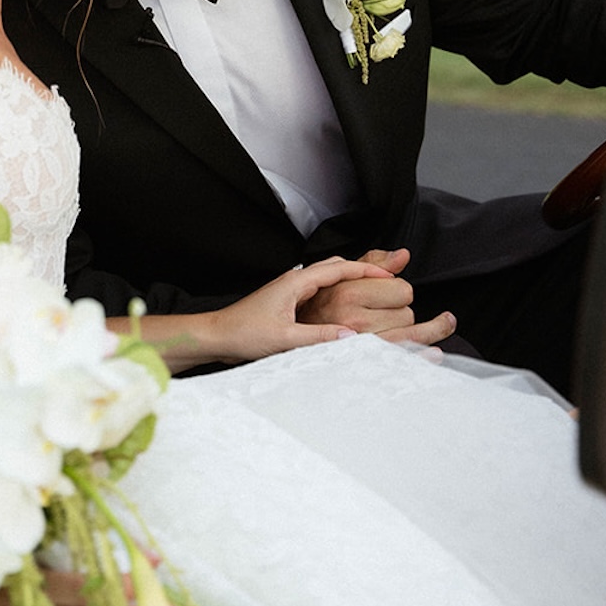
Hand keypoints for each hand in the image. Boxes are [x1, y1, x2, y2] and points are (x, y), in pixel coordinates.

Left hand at [205, 255, 400, 364]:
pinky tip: (344, 307)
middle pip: (335, 267)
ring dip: (349, 281)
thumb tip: (351, 336)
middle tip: (387, 278)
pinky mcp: (287, 303)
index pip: (337, 269)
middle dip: (361, 270)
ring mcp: (290, 291)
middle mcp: (294, 281)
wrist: (217, 335)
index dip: (364, 271)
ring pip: (327, 279)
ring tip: (372, 289)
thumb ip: (319, 336)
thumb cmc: (243, 333)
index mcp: (295, 282)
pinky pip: (318, 292)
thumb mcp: (284, 338)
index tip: (388, 274)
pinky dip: (336, 294)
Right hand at [297, 246, 455, 346]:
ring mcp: (362, 347)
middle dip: (402, 311)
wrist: (293, 337)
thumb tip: (403, 256)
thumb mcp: (340, 277)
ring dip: (426, 331)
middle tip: (385, 314)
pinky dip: (423, 356)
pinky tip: (435, 352)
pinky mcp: (367, 366)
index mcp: (348, 295)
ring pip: (411, 336)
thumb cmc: (319, 305)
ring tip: (445, 323)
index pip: (402, 290)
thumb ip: (374, 263)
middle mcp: (355, 322)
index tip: (387, 295)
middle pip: (408, 314)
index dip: (399, 291)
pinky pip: (404, 359)